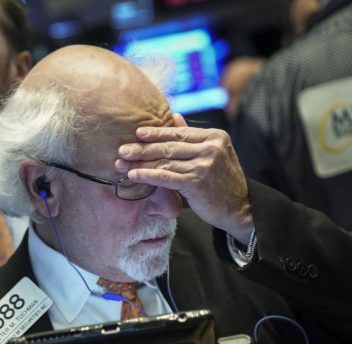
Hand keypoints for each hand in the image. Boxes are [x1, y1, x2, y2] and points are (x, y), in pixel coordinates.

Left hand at [115, 113, 253, 243]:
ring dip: (140, 163)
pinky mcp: (196, 183)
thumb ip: (193, 136)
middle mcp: (211, 148)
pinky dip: (147, 175)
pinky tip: (133, 175)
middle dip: (142, 148)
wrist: (241, 208)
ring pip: (165, 161)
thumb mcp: (214, 153)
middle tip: (122, 149)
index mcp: (214, 137)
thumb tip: (175, 116)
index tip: (137, 133)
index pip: (179, 133)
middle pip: (169, 146)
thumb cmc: (222, 181)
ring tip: (121, 163)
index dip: (156, 133)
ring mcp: (204, 165)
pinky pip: (165, 177)